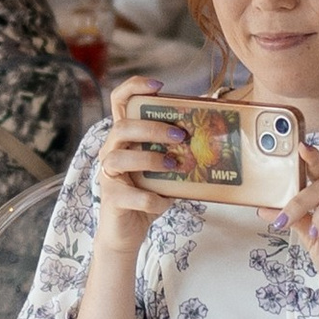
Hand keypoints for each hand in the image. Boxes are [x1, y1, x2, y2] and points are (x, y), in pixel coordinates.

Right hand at [89, 92, 187, 253]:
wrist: (126, 232)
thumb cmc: (146, 194)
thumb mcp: (162, 169)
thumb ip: (175, 152)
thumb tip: (210, 138)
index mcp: (124, 139)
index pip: (119, 102)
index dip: (134, 87)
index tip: (159, 86)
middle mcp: (111, 152)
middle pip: (122, 128)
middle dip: (152, 127)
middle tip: (180, 135)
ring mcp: (108, 176)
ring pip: (119, 158)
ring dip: (150, 159)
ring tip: (173, 165)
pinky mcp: (112, 199)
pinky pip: (131, 195)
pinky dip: (152, 198)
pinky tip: (165, 201)